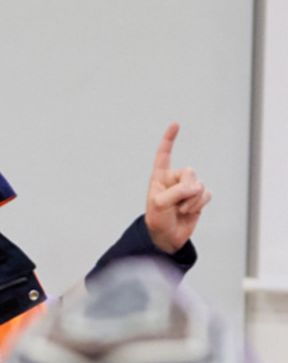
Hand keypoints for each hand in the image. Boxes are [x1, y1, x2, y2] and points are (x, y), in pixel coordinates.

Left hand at [144, 123, 210, 253]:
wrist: (166, 237)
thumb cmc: (157, 219)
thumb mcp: (159, 204)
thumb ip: (175, 192)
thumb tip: (194, 188)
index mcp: (159, 177)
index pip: (164, 154)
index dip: (169, 139)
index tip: (175, 125)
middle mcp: (174, 179)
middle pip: (190, 172)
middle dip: (186, 189)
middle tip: (177, 203)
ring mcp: (187, 188)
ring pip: (199, 185)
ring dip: (192, 200)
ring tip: (180, 209)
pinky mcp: (198, 198)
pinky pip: (206, 194)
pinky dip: (199, 204)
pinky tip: (189, 211)